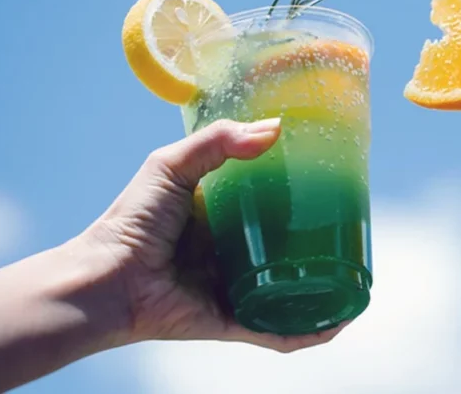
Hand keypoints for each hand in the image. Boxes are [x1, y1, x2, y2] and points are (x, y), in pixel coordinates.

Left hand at [80, 118, 347, 351]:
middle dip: (320, 243)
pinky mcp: (233, 322)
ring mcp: (235, 290)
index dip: (300, 196)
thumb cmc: (131, 222)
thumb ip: (217, 142)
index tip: (330, 184)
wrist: (105, 280)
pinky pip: (278, 330)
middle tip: (351, 228)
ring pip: (291, 291)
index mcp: (222, 219)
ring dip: (324, 290)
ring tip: (355, 279)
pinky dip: (308, 330)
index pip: (270, 206)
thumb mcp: (172, 165)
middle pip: (288, 249)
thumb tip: (275, 129)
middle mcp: (233, 255)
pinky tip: (337, 321)